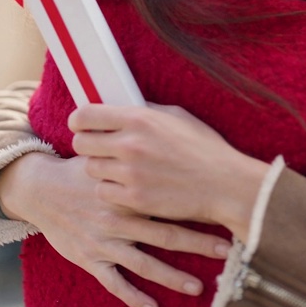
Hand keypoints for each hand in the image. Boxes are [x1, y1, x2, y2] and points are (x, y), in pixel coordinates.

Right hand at [0, 152, 230, 306]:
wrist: (40, 188)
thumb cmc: (81, 169)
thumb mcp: (109, 152)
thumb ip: (139, 147)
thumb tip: (175, 128)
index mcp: (127, 190)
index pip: (170, 201)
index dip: (199, 209)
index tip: (226, 214)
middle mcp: (118, 218)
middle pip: (165, 235)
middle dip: (197, 245)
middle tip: (225, 252)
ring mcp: (104, 241)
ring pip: (143, 264)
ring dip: (171, 277)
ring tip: (198, 288)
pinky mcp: (89, 258)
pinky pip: (114, 282)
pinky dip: (133, 297)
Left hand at [68, 103, 270, 239]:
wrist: (226, 185)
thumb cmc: (205, 149)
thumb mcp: (177, 117)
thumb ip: (144, 111)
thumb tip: (120, 107)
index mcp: (139, 118)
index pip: (85, 115)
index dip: (79, 121)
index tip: (82, 126)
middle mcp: (130, 144)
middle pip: (81, 143)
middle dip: (89, 146)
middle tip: (101, 151)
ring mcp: (131, 174)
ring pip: (91, 169)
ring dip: (101, 170)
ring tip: (119, 170)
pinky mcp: (134, 199)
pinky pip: (104, 193)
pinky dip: (112, 191)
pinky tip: (128, 188)